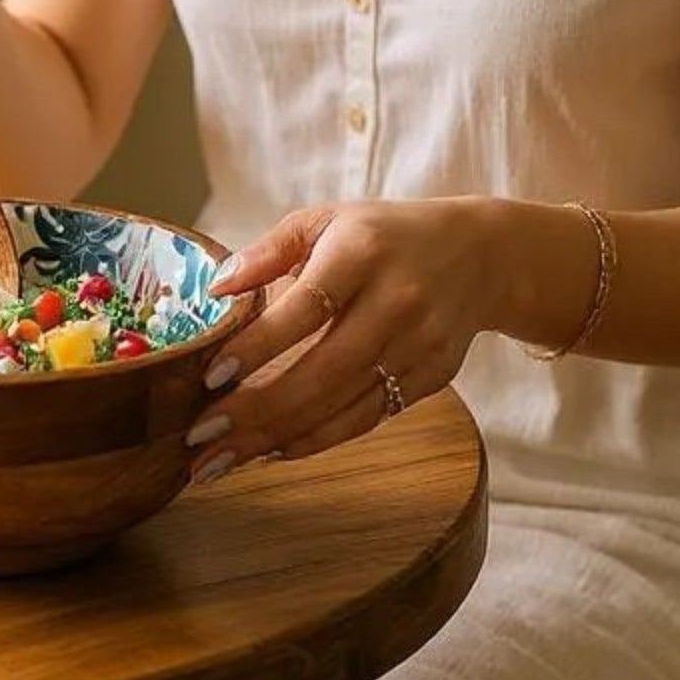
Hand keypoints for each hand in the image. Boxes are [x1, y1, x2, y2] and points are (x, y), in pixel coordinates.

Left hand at [183, 197, 499, 482]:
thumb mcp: (325, 220)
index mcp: (362, 252)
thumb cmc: (383, 235)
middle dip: (258, 412)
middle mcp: (396, 301)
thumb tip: (216, 289)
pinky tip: (274, 450)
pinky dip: (318, 439)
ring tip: (223, 459)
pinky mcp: (432, 378)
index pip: (306, 307)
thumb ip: (269, 250)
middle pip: (323, 371)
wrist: (478, 256)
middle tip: (201, 439)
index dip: (259, 346)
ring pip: (344, 406)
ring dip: (278, 438)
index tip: (211, 377)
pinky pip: (368, 419)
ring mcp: (419, 345)